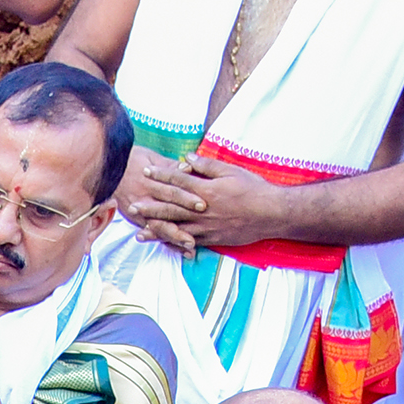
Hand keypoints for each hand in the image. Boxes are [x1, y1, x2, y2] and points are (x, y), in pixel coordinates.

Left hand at [109, 152, 280, 255]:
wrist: (270, 214)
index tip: (145, 172)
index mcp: (206, 190)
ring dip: (156, 230)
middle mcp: (202, 210)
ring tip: (139, 232)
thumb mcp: (231, 171)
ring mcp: (206, 226)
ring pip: (176, 228)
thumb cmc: (253, 189)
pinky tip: (163, 245)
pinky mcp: (212, 238)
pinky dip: (175, 244)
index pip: (178, 181)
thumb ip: (207, 165)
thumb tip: (187, 158)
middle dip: (150, 206)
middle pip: (171, 207)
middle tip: (133, 205)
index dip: (160, 176)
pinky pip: (189, 242)